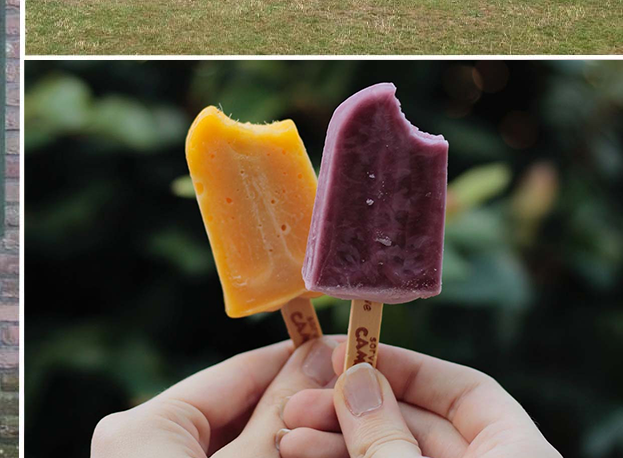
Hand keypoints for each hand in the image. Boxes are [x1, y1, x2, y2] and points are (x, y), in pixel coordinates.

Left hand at [91, 336, 340, 457]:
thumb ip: (279, 414)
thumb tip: (321, 352)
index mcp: (141, 425)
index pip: (233, 374)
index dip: (294, 362)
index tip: (346, 353)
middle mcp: (139, 444)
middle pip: (237, 412)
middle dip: (296, 408)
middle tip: (355, 397)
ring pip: (239, 444)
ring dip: (288, 440)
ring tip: (343, 428)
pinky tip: (312, 451)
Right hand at [278, 343, 561, 457]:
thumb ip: (386, 438)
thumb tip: (356, 378)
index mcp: (518, 457)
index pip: (467, 391)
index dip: (404, 366)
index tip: (347, 356)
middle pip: (418, 423)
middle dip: (351, 409)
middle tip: (297, 403)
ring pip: (390, 454)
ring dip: (335, 441)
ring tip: (287, 438)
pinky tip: (301, 456)